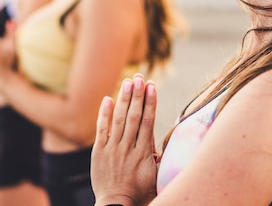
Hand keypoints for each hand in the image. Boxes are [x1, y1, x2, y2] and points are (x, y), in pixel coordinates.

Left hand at [91, 73, 158, 205]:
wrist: (116, 205)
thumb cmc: (139, 192)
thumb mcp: (156, 176)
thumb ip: (161, 157)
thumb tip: (172, 142)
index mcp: (144, 153)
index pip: (148, 122)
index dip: (150, 103)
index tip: (152, 86)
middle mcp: (128, 148)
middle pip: (134, 117)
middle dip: (137, 95)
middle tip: (140, 77)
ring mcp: (113, 149)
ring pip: (119, 120)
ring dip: (124, 99)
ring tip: (128, 81)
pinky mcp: (99, 151)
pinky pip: (101, 129)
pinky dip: (104, 114)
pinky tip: (107, 98)